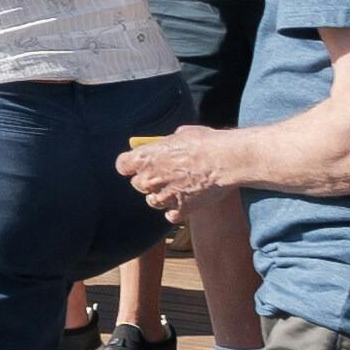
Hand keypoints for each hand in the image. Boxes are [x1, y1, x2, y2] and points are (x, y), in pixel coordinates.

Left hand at [118, 126, 233, 211]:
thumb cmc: (206, 142)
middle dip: (148, 180)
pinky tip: (184, 202)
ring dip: (160, 196)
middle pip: (137, 184)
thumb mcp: (181, 134)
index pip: (123, 165)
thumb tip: (165, 145)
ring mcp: (164, 196)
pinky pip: (170, 215)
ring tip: (175, 188)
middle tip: (162, 176)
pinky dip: (175, 211)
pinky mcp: (181, 210)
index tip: (136, 164)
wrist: (227, 160)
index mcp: (146, 157)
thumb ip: (167, 144)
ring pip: (152, 201)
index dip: (129, 165)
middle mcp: (150, 178)